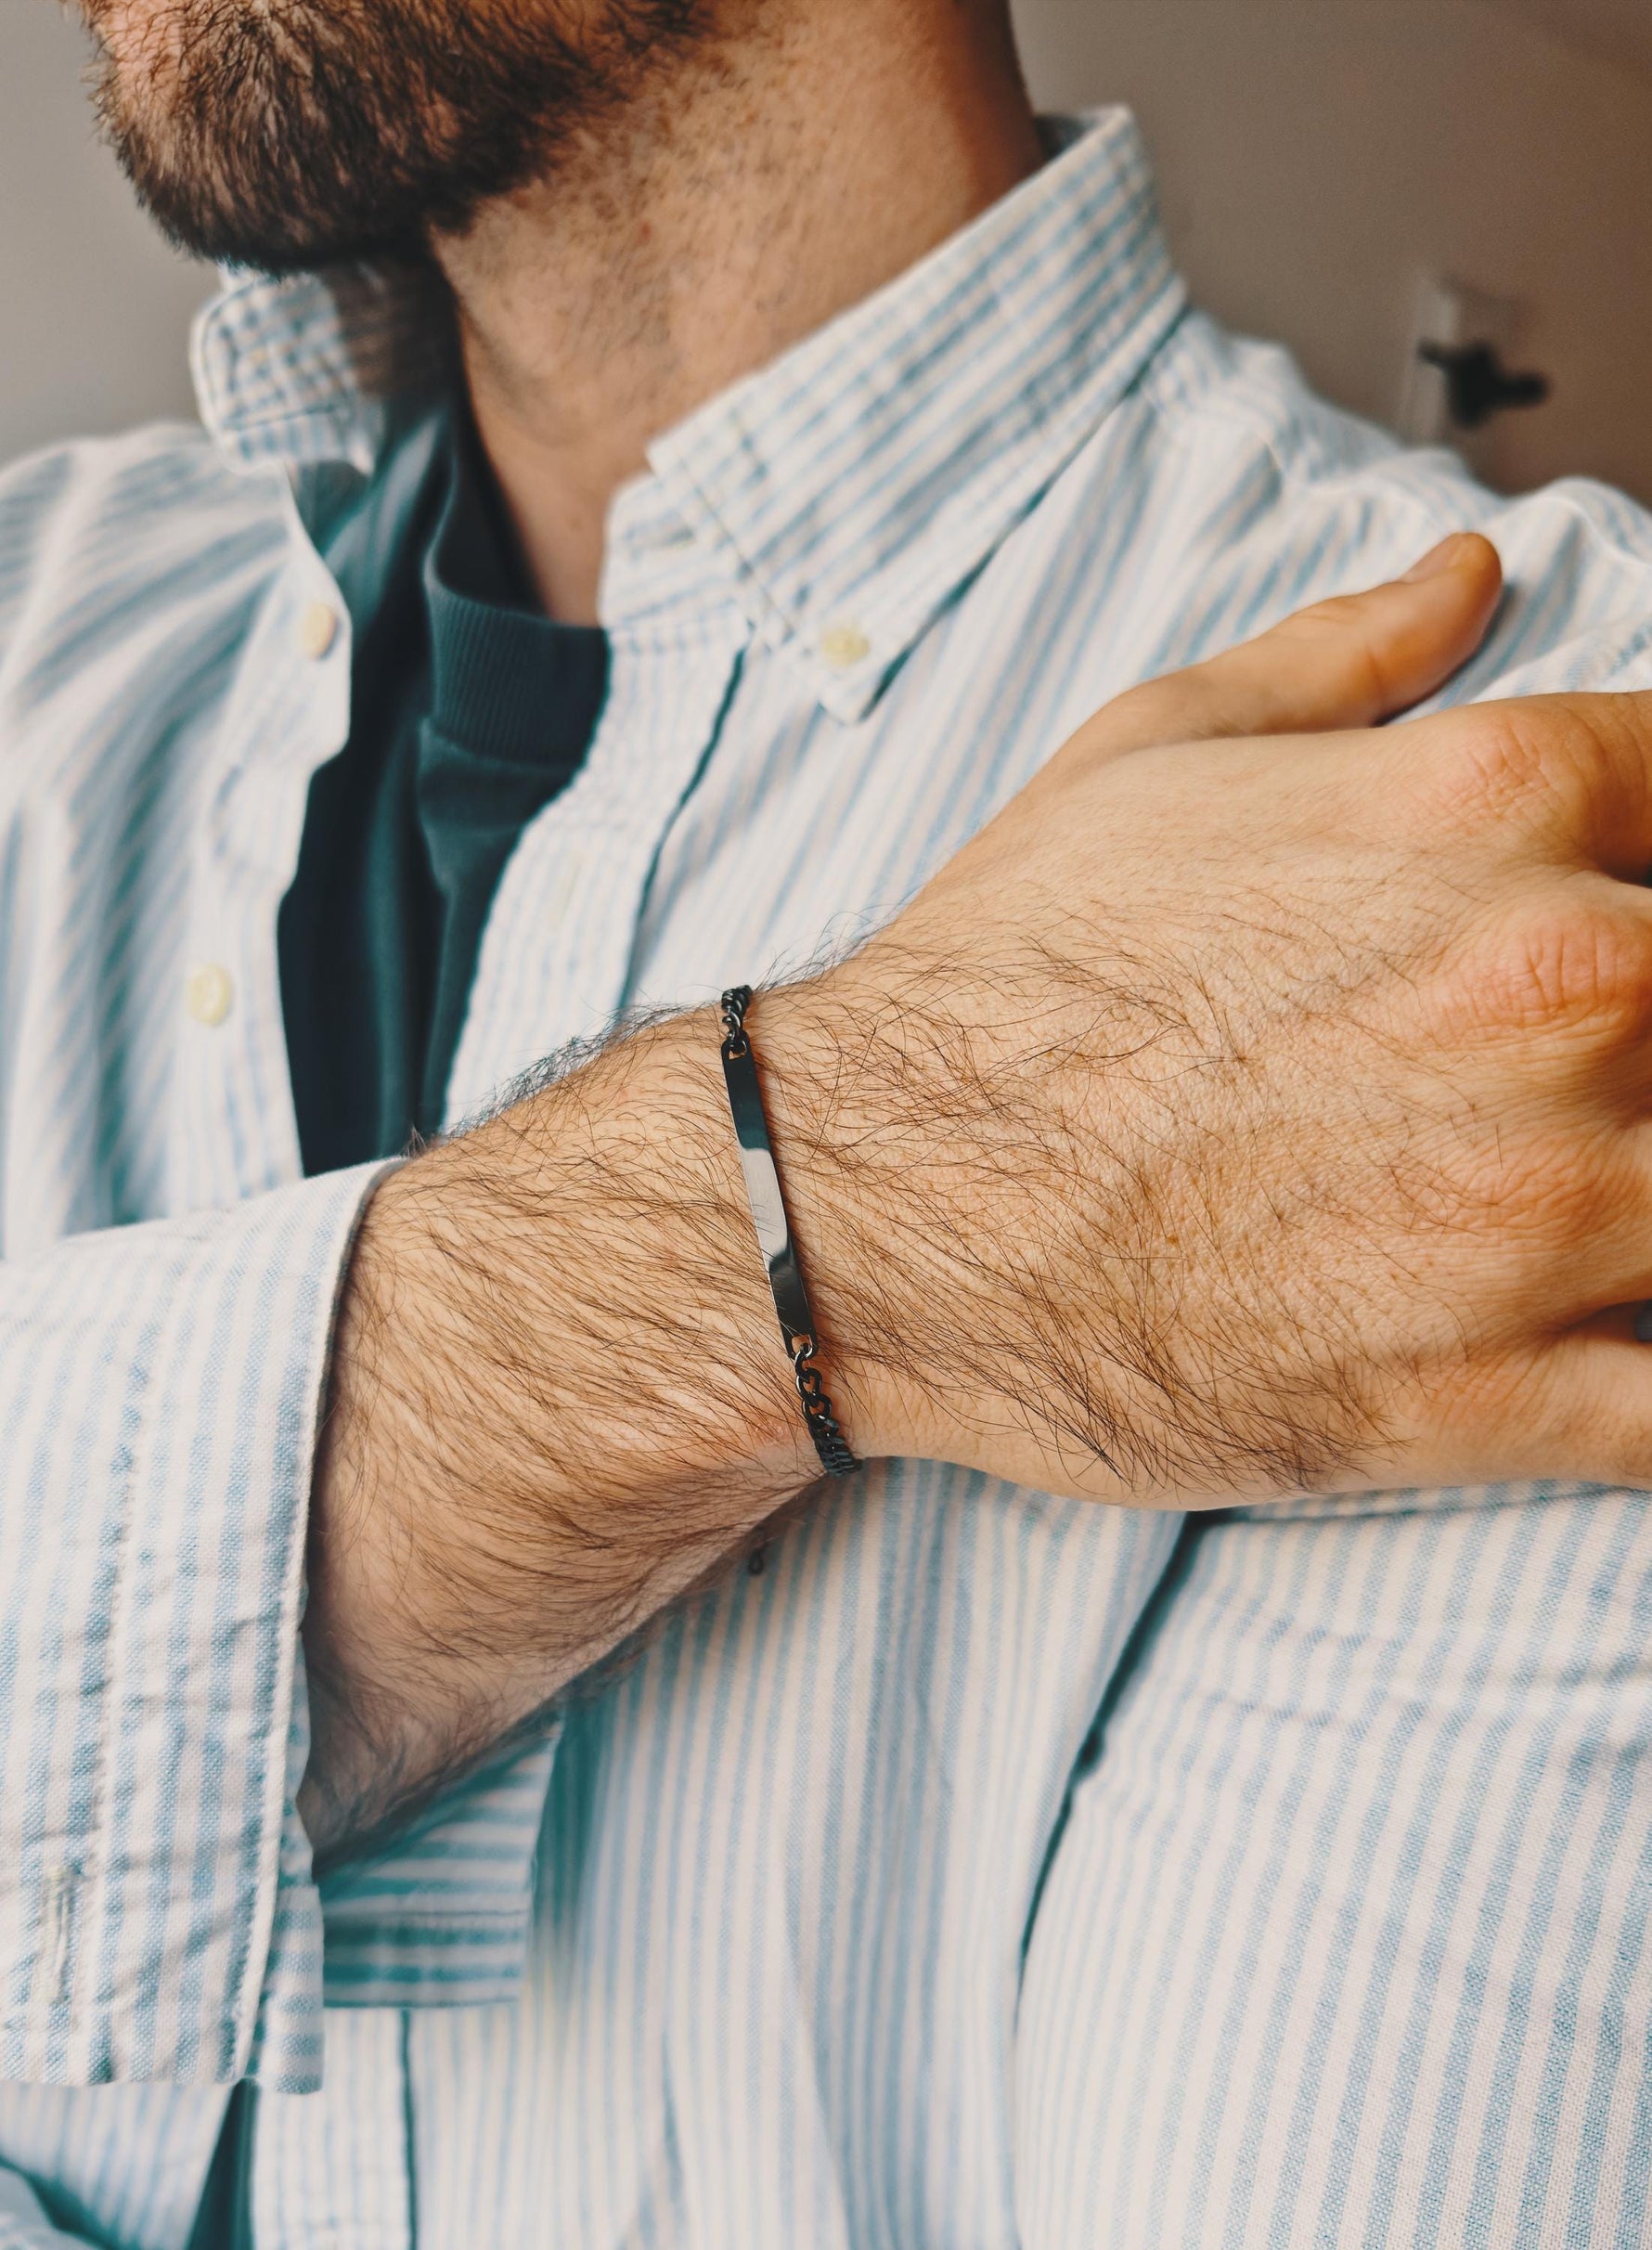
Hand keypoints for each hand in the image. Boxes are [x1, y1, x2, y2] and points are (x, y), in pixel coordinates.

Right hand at [305, 532, 1526, 1848]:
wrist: (868, 1202)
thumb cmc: (1004, 978)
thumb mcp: (1152, 747)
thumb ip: (1351, 652)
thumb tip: (1477, 570)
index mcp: (1492, 803)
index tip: (1628, 902)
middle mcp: (1556, 986)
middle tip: (1577, 1068)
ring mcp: (1537, 1210)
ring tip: (1571, 1205)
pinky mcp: (1486, 1396)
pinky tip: (1611, 1345)